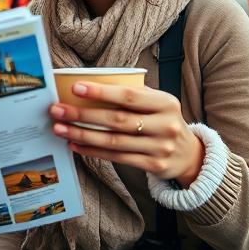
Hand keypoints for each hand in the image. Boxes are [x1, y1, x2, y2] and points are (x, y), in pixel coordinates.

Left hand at [49, 83, 204, 187]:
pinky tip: (75, 145)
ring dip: (82, 135)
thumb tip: (91, 84)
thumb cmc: (163, 120)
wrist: (190, 154)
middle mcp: (165, 125)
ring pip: (113, 141)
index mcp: (166, 103)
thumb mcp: (158, 103)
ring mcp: (160, 147)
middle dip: (83, 115)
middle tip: (57, 110)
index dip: (101, 92)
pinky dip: (93, 152)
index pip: (128, 96)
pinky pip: (117, 158)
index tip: (75, 88)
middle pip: (116, 120)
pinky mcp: (153, 165)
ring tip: (60, 128)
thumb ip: (134, 94)